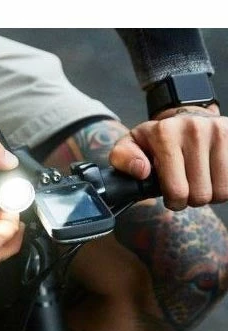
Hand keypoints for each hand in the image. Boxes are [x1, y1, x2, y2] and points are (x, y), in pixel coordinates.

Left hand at [109, 104, 227, 209]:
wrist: (184, 119)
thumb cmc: (154, 141)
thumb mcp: (129, 146)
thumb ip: (123, 159)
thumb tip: (142, 171)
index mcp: (165, 133)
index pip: (176, 189)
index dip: (174, 201)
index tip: (171, 196)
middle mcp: (194, 129)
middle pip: (201, 195)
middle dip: (191, 199)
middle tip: (185, 189)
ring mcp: (218, 130)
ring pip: (222, 191)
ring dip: (210, 193)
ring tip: (198, 181)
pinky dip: (224, 184)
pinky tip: (212, 175)